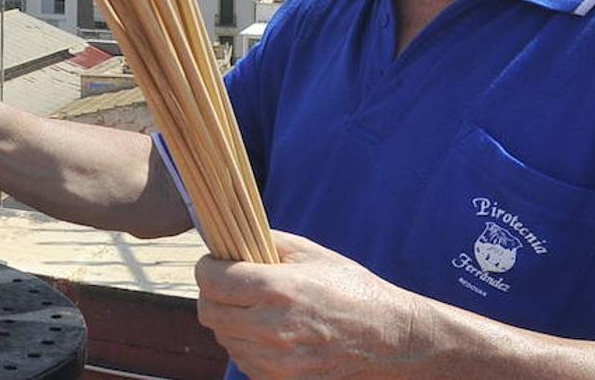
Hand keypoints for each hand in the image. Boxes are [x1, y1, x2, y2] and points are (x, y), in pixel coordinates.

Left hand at [195, 230, 423, 378]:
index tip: (213, 263)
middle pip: (209, 312)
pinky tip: (265, 331)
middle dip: (212, 294)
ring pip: (223, 338)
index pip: (212, 281)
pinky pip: (242, 360)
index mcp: (278, 289)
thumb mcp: (311, 254)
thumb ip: (266, 241)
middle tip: (227, 284)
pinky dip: (245, 344)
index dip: (206, 268)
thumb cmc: (351, 290)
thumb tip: (231, 234)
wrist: (388, 339)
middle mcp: (272, 328)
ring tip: (252, 307)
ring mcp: (275, 361)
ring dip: (228, 320)